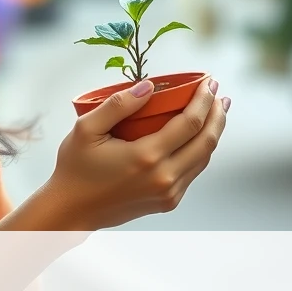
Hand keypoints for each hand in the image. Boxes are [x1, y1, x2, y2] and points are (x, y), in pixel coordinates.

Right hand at [44, 77, 229, 229]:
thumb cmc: (75, 168)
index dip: (204, 100)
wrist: (72, 210)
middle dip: (217, 114)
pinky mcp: (168, 202)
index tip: (209, 82)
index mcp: (146, 157)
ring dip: (213, 132)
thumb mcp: (86, 129)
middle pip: (206, 141)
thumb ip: (118, 105)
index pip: (190, 123)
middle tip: (218, 92)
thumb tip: (148, 85)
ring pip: (204, 158)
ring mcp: (168, 193)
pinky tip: (197, 137)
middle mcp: (164, 177)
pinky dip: (200, 150)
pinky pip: (193, 171)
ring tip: (215, 111)